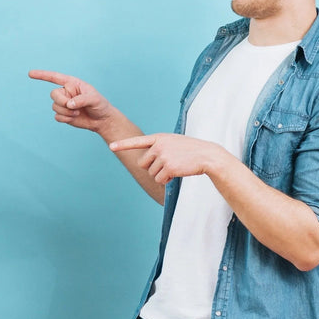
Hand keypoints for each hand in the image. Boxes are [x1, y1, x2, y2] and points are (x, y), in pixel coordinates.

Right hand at [28, 70, 115, 132]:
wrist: (101, 120)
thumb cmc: (100, 105)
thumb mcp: (94, 99)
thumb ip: (81, 99)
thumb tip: (69, 104)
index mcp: (72, 83)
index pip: (55, 77)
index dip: (42, 75)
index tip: (30, 73)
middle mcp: (66, 92)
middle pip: (53, 94)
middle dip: (62, 102)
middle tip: (73, 107)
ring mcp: (63, 103)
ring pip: (55, 107)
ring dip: (66, 112)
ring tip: (78, 113)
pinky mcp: (63, 114)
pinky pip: (57, 116)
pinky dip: (65, 119)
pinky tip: (74, 118)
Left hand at [110, 133, 227, 184]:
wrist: (207, 155)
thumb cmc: (190, 150)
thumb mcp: (173, 143)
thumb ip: (158, 147)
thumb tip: (144, 163)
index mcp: (159, 138)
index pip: (137, 141)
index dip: (123, 145)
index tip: (111, 147)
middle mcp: (159, 145)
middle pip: (143, 163)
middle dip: (152, 168)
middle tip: (166, 164)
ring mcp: (163, 156)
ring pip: (151, 173)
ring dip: (161, 174)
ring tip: (175, 167)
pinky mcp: (169, 167)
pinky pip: (159, 179)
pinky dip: (166, 180)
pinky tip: (177, 173)